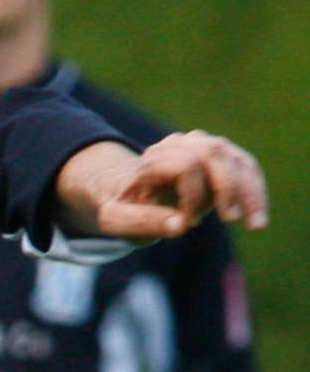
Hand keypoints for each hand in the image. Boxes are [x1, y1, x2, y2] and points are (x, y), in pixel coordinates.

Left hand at [54, 131, 267, 241]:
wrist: (125, 191)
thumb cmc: (121, 207)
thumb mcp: (115, 219)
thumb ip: (140, 222)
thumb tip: (180, 226)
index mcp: (151, 159)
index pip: (185, 166)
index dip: (193, 196)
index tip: (187, 223)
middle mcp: (177, 145)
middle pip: (214, 153)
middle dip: (229, 188)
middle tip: (231, 220)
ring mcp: (201, 146)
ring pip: (235, 158)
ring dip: (251, 191)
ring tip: (256, 225)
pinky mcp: (219, 155)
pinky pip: (245, 166)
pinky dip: (255, 190)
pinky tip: (256, 217)